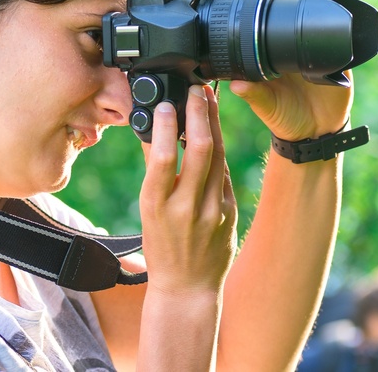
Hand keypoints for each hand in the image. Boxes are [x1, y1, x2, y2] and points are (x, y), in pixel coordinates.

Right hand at [139, 84, 236, 294]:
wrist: (187, 287)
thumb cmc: (161, 247)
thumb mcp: (147, 212)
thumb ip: (154, 175)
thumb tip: (152, 134)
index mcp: (157, 206)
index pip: (162, 158)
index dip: (166, 126)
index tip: (167, 103)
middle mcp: (186, 208)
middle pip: (198, 151)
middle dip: (199, 114)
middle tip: (197, 90)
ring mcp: (213, 211)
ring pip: (217, 157)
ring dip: (213, 125)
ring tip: (208, 101)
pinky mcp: (230, 213)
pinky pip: (224, 175)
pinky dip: (218, 151)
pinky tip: (213, 133)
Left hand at [229, 0, 352, 140]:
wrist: (314, 129)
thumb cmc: (283, 114)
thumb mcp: (265, 104)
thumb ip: (253, 94)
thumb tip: (235, 84)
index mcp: (262, 41)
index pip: (253, 10)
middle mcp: (283, 30)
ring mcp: (308, 29)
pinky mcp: (333, 34)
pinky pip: (331, 3)